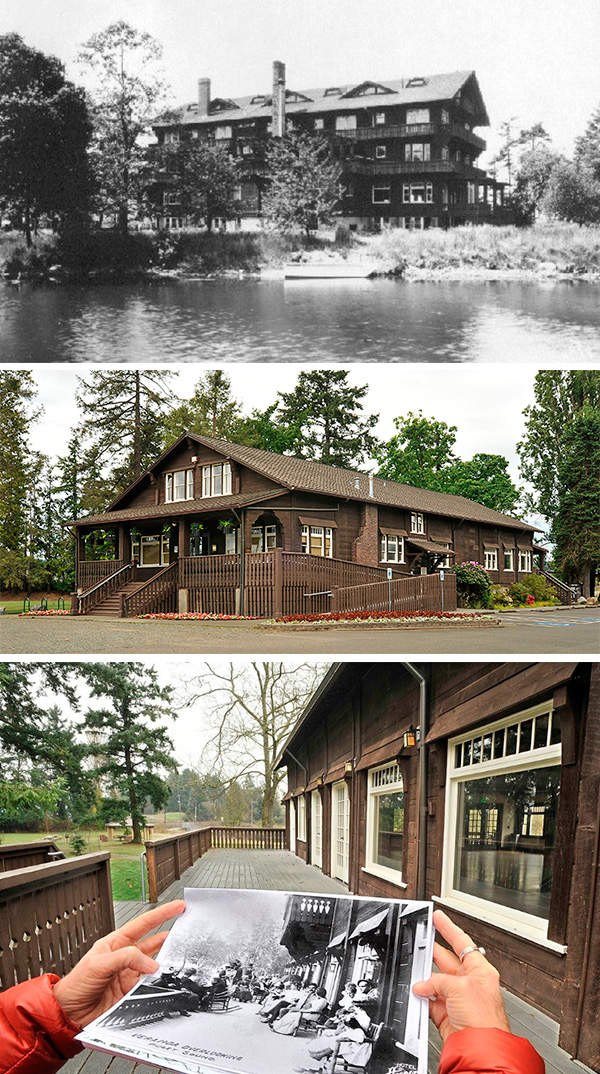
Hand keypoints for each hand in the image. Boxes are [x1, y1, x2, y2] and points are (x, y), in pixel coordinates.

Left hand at [53, 899, 185, 1026]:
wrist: (70, 1013)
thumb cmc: (77, 984)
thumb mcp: (99, 964)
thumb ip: (126, 958)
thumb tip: (151, 962)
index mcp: (116, 943)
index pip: (143, 924)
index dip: (162, 914)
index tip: (178, 906)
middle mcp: (125, 957)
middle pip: (153, 943)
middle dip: (170, 937)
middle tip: (186, 932)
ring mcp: (130, 975)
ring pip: (154, 964)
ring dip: (166, 962)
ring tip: (179, 958)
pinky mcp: (132, 992)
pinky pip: (151, 984)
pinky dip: (160, 982)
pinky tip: (165, 980)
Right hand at [412, 909, 509, 1042]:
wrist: (480, 1049)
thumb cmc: (484, 1020)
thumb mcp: (461, 988)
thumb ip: (439, 981)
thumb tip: (424, 985)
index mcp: (480, 971)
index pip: (462, 943)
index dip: (448, 928)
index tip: (438, 917)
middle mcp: (469, 984)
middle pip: (446, 961)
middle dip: (432, 953)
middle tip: (419, 942)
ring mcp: (458, 1000)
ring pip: (435, 982)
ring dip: (424, 980)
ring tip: (414, 974)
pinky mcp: (447, 1015)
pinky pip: (430, 1001)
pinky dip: (422, 998)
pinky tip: (417, 994)